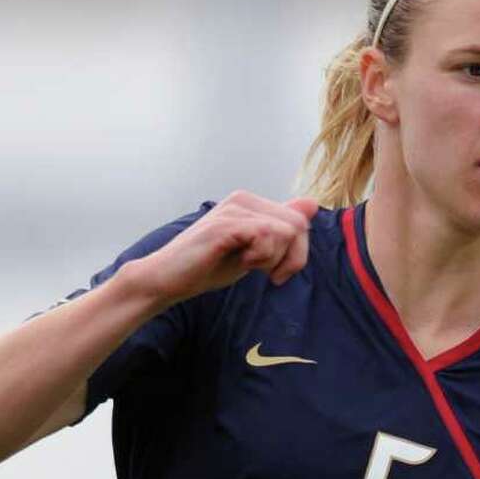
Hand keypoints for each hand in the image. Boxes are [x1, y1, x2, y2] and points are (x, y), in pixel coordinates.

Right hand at [134, 191, 319, 304]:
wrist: (167, 280)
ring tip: (249, 265)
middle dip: (292, 257)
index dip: (298, 252)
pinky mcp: (225, 224)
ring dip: (272, 258)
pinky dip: (261, 257)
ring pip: (286, 231)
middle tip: (269, 275)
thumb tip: (312, 203)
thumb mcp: (253, 250)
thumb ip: (280, 229)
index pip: (300, 220)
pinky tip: (242, 263)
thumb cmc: (207, 267)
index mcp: (251, 203)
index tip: (278, 273)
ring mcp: (234, 209)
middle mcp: (244, 199)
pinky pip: (266, 236)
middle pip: (298, 224)